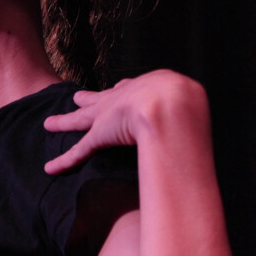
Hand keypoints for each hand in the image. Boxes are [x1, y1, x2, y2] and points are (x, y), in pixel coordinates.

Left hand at [42, 69, 208, 174]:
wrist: (166, 104)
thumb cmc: (183, 104)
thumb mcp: (190, 106)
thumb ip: (192, 121)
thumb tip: (207, 139)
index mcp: (143, 90)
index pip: (128, 89)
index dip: (122, 90)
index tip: (120, 87)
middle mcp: (121, 101)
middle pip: (99, 100)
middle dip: (88, 99)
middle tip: (77, 97)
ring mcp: (107, 117)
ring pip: (79, 121)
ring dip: (63, 123)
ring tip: (48, 124)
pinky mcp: (98, 136)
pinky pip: (77, 152)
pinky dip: (63, 161)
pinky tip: (49, 169)